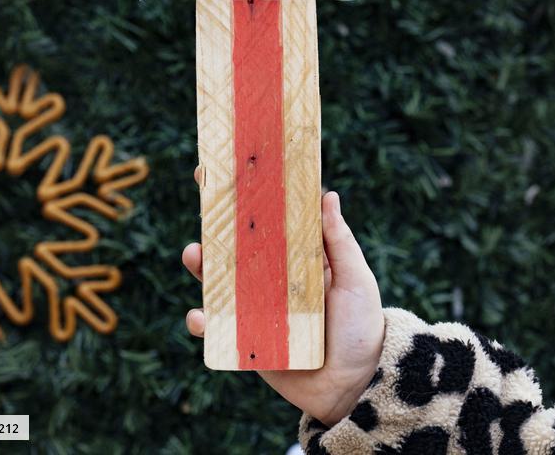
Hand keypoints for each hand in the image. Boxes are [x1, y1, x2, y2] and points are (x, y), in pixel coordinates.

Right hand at [182, 169, 384, 426]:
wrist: (357, 387)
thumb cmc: (362, 328)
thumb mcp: (355, 280)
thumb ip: (340, 242)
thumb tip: (328, 194)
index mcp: (297, 258)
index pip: (269, 221)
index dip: (249, 196)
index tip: (229, 166)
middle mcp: (272, 280)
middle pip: (236, 246)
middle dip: (215, 222)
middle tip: (202, 199)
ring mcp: (257, 309)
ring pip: (219, 282)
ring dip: (201, 266)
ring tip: (193, 254)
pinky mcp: (247, 342)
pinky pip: (218, 330)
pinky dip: (204, 323)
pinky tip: (199, 317)